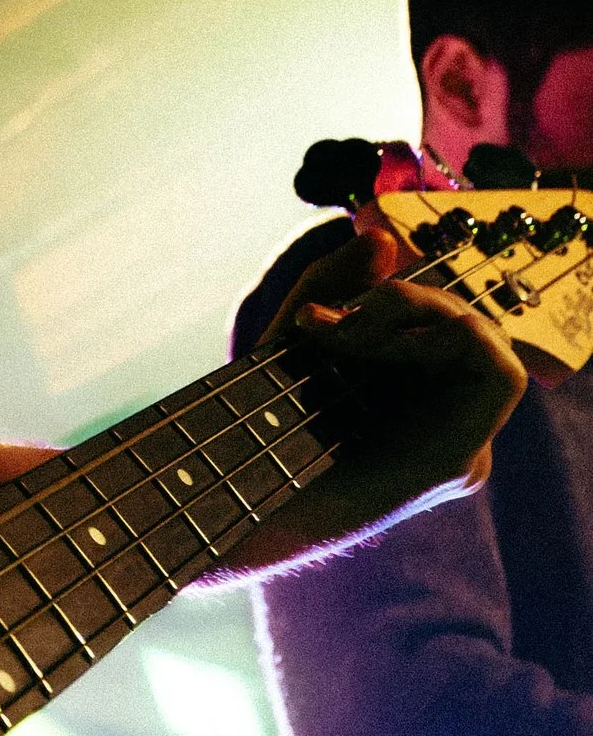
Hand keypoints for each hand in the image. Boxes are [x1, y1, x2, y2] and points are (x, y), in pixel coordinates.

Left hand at [234, 226, 525, 565]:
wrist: (233, 497)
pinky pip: (501, 374)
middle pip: (463, 324)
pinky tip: (383, 347)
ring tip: (354, 336)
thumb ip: (336, 281)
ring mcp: (457, 444)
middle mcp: (443, 421)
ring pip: (484, 338)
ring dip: (421, 314)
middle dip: (401, 302)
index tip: (316, 317)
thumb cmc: (259, 423)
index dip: (394, 298)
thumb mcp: (296, 332)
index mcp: (414, 396)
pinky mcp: (457, 460)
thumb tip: (384, 238)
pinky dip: (450, 337)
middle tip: (334, 325)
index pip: (440, 322)